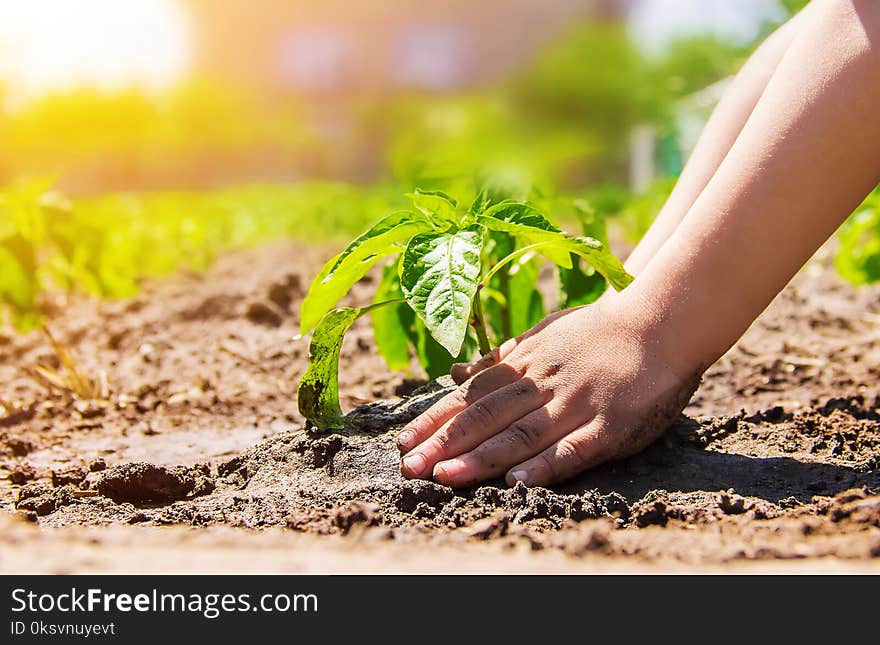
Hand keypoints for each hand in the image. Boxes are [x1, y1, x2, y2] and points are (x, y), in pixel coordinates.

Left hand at [396, 297, 701, 487]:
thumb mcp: (542, 336)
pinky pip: (574, 449)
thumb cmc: (597, 332)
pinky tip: (518, 482)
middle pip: (487, 416)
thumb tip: (456, 373)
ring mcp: (576, 404)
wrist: (660, 321)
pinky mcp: (610, 425)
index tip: (402, 441)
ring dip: (481, 457)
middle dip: (444, 442)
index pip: (471, 396)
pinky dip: (545, 465)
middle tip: (408, 467)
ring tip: (445, 476)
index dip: (435, 420)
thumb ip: (500, 358)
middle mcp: (543, 384)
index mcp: (526, 364)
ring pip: (521, 433)